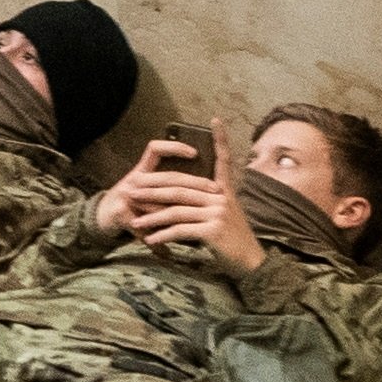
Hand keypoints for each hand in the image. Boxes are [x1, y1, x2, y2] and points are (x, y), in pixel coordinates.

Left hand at [97, 126, 256, 274]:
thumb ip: (205, 203)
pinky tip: (150, 240)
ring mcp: (218, 213)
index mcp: (225, 191)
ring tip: (134, 223)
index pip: (223, 160)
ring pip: (175, 210)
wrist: (250, 263)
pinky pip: (180, 230)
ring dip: (151, 217)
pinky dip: (162, 235)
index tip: (215, 119)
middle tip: (130, 191)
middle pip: (180, 188)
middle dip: (151, 189)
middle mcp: (222, 198)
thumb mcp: (223, 215)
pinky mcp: (213, 230)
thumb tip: (175, 197)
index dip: (220, 139)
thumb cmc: (232, 240)